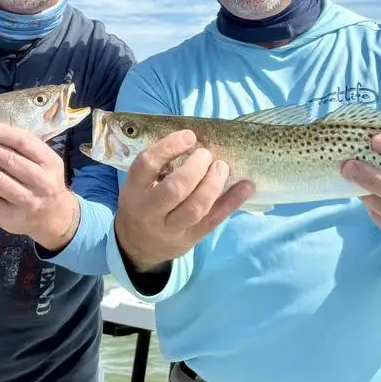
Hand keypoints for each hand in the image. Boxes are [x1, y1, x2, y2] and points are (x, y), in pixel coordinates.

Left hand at [0, 122, 78, 250]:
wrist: (54, 217)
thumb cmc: (43, 181)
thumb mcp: (43, 162)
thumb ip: (22, 149)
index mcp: (50, 162)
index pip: (24, 142)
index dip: (1, 133)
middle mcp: (42, 182)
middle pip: (8, 160)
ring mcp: (27, 201)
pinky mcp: (12, 217)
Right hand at [114, 130, 254, 272]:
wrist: (138, 245)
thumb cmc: (142, 203)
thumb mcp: (139, 185)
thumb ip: (158, 166)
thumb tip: (194, 141)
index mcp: (134, 190)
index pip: (148, 164)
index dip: (169, 146)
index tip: (189, 136)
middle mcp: (149, 211)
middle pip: (175, 189)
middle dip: (196, 168)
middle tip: (206, 155)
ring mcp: (170, 229)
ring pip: (196, 207)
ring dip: (213, 184)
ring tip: (222, 167)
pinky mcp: (190, 239)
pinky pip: (213, 220)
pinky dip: (232, 202)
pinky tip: (246, 186)